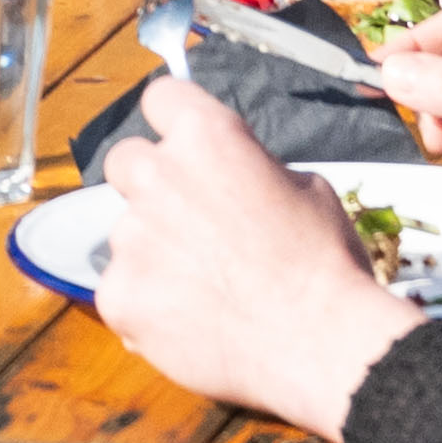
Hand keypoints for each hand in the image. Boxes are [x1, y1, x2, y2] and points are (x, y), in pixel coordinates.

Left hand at [87, 77, 429, 442]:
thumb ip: (250, 170)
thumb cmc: (324, 264)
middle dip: (151, 184)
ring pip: (127, 234)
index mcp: (206, 136)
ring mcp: (130, 237)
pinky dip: (148, 304)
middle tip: (191, 221)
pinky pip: (121, 290)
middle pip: (126, 161)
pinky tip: (192, 322)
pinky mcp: (118, 295)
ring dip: (155, 252)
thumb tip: (231, 175)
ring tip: (208, 289)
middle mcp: (157, 176)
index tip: (184, 144)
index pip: (161, 98)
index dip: (174, 122)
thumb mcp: (305, 189)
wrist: (321, 344)